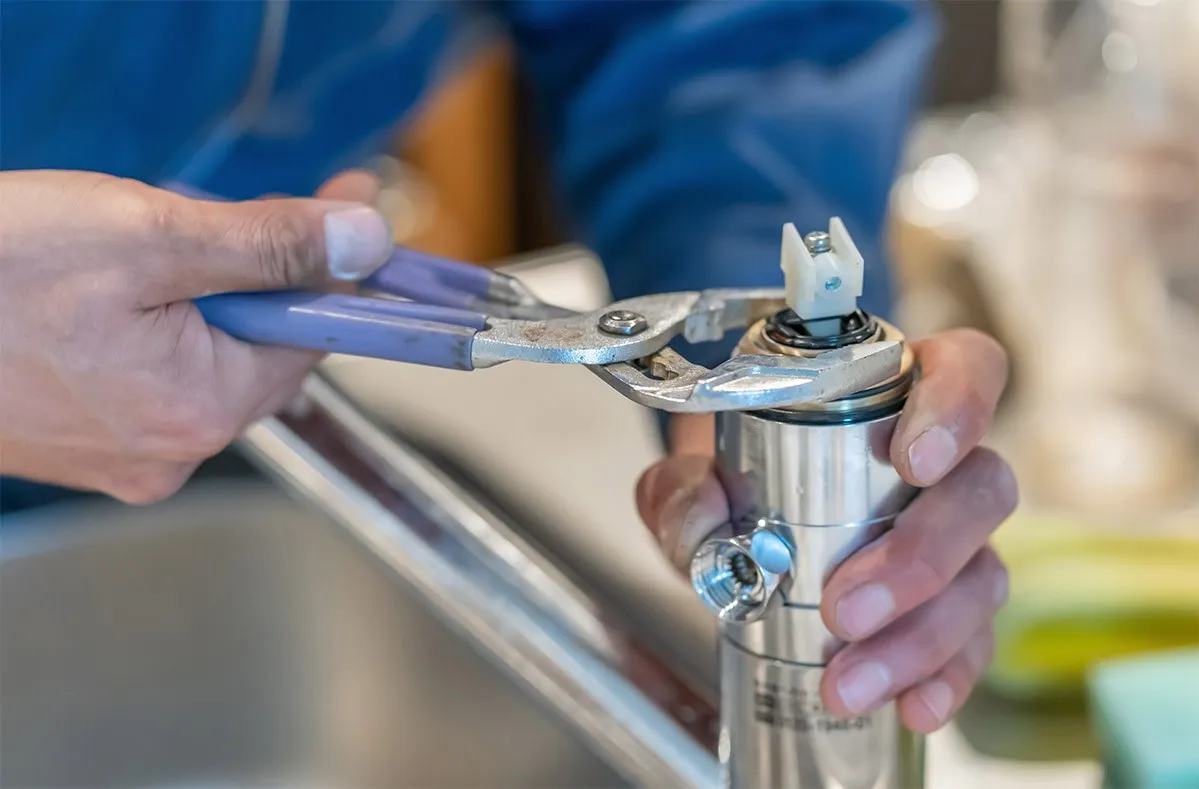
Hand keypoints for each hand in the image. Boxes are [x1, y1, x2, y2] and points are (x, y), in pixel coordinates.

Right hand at [0, 169, 392, 502]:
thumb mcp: (147, 234)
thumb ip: (270, 244)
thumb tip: (366, 241)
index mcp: (199, 412)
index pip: (311, 338)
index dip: (329, 269)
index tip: (343, 208)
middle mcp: (170, 452)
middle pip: (257, 349)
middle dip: (251, 276)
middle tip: (211, 213)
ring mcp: (121, 455)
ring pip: (202, 359)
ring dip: (195, 296)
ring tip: (131, 248)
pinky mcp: (80, 443)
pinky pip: (149, 376)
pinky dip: (149, 326)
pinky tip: (99, 292)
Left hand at [636, 329, 1016, 732]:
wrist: (737, 527)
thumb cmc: (738, 473)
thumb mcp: (693, 470)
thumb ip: (681, 486)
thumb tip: (702, 520)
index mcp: (894, 396)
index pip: (967, 370)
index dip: (958, 407)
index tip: (910, 461)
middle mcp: (943, 464)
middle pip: (981, 490)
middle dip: (919, 557)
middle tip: (845, 606)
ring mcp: (958, 537)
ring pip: (982, 575)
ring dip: (920, 637)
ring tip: (846, 681)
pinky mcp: (954, 605)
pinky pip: (973, 642)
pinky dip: (944, 679)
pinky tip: (911, 707)